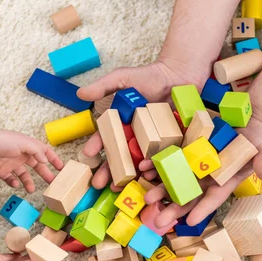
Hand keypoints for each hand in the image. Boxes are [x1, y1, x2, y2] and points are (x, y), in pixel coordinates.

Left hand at [0, 125, 63, 191]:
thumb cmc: (1, 141)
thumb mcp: (24, 143)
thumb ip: (37, 151)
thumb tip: (45, 160)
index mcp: (28, 145)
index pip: (44, 152)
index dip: (54, 159)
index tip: (61, 168)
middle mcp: (21, 154)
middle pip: (37, 165)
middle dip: (45, 174)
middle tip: (52, 182)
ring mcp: (12, 163)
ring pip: (25, 175)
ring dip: (29, 182)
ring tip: (31, 189)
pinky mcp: (3, 172)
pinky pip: (12, 179)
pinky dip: (15, 183)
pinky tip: (16, 184)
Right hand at [77, 57, 209, 189]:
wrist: (181, 74)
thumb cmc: (151, 76)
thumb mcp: (125, 78)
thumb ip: (104, 86)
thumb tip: (80, 94)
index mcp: (123, 125)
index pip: (107, 138)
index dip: (96, 147)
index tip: (88, 154)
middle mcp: (137, 138)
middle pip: (121, 158)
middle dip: (108, 171)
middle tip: (98, 184)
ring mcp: (154, 144)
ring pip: (139, 163)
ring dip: (129, 176)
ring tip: (120, 185)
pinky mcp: (172, 146)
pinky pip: (162, 160)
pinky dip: (155, 170)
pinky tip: (148, 177)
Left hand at [144, 111, 261, 226]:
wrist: (245, 120)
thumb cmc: (257, 140)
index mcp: (224, 181)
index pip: (213, 198)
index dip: (202, 210)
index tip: (190, 221)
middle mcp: (206, 176)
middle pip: (188, 195)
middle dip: (173, 208)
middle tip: (158, 222)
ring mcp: (193, 163)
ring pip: (174, 180)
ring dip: (159, 188)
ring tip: (147, 197)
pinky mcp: (184, 148)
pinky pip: (167, 158)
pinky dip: (155, 163)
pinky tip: (143, 168)